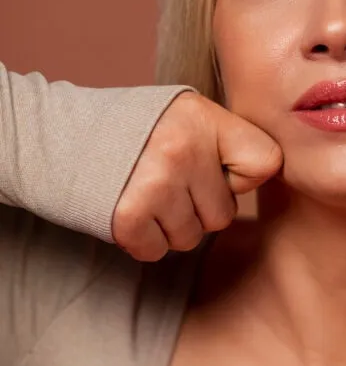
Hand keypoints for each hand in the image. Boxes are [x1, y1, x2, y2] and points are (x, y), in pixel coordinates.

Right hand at [111, 92, 281, 261]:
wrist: (58, 134)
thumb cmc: (138, 130)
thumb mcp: (189, 115)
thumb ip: (228, 141)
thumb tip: (266, 175)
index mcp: (206, 119)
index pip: (266, 163)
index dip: (242, 176)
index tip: (219, 167)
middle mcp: (184, 149)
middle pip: (224, 213)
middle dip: (199, 206)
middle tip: (169, 180)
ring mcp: (155, 183)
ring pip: (191, 236)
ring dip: (171, 225)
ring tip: (148, 191)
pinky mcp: (126, 215)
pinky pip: (157, 251)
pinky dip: (144, 240)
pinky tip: (132, 209)